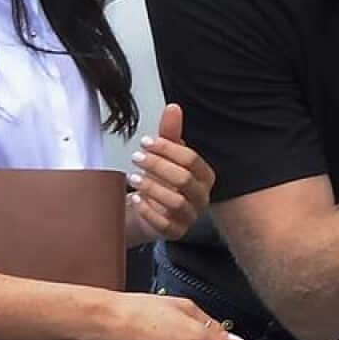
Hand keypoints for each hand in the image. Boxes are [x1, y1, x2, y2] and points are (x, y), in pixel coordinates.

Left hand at [128, 104, 215, 241]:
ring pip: (175, 202)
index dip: (167, 149)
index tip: (145, 142)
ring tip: (133, 177)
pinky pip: (165, 224)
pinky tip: (136, 199)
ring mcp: (190, 216)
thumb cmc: (161, 180)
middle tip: (136, 157)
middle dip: (157, 166)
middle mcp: (202, 196)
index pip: (190, 159)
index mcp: (204, 175)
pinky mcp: (176, 232)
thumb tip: (173, 107)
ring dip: (152, 187)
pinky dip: (149, 211)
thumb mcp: (165, 154)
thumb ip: (170, 133)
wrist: (148, 210)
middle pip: (184, 179)